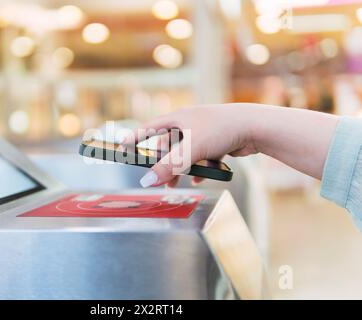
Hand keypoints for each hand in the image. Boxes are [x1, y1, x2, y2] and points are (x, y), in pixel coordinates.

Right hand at [123, 104, 259, 186]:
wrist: (256, 127)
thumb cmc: (221, 130)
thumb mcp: (190, 150)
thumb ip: (167, 166)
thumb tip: (146, 181)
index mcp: (178, 118)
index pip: (149, 128)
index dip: (135, 139)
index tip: (122, 148)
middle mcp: (188, 123)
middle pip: (168, 147)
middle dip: (164, 165)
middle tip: (162, 181)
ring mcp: (203, 132)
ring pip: (185, 154)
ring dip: (182, 169)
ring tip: (178, 184)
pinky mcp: (216, 141)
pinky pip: (201, 157)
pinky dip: (200, 167)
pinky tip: (202, 177)